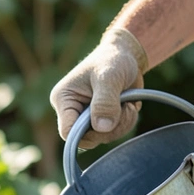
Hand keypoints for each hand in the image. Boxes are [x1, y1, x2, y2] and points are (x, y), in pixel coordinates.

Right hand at [50, 27, 148, 148]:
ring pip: (103, 138)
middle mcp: (73, 112)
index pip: (67, 132)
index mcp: (64, 100)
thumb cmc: (112, 60)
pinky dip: (126, 124)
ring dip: (122, 125)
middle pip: (87, 138)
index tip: (106, 124)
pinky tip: (129, 107)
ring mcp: (88, 118)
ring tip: (129, 105)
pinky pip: (113, 134)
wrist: (125, 56)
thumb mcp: (109, 77)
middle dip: (111, 128)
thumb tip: (102, 128)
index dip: (86, 135)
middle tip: (126, 109)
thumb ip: (105, 102)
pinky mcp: (102, 121)